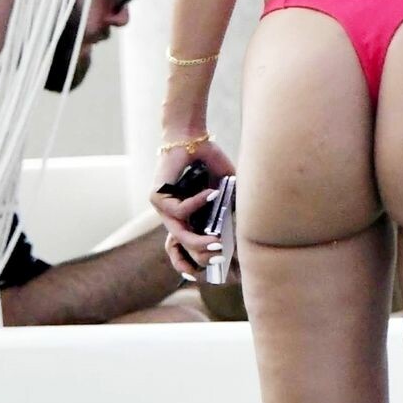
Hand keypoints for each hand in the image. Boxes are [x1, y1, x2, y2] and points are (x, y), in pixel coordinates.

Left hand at [149, 139, 236, 279]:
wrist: (192, 138)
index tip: (220, 264)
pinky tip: (212, 193)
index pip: (189, 248)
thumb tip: (247, 231)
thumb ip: (233, 207)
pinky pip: (178, 210)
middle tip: (223, 253)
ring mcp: (163, 207)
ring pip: (179, 233)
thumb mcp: (227, 190)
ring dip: (199, 240)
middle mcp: (174, 215)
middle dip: (205, 254)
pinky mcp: (156, 196)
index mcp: (189, 217)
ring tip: (218, 240)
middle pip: (185, 245)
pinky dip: (197, 204)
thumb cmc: (210, 162)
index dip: (201, 260)